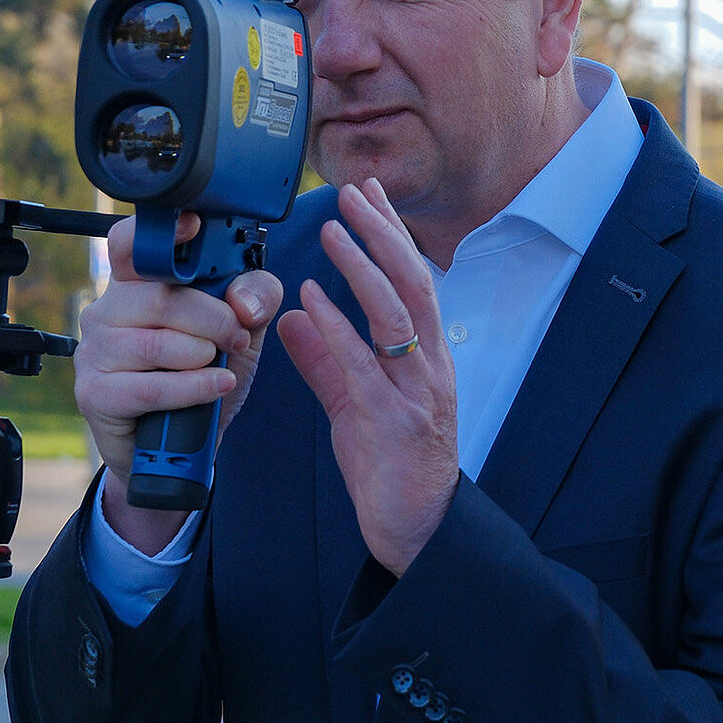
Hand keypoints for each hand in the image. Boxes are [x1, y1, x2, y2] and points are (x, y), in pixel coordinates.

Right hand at [74, 212, 282, 552]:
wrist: (182, 448)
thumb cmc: (203, 376)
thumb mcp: (242, 331)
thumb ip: (255, 298)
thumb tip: (243, 300)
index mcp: (137, 284)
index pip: (131, 243)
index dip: (158, 232)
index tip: (192, 226)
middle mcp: (108, 309)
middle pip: (159, 296)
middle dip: (212, 317)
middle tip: (236, 337)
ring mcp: (95, 351)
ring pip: (155, 342)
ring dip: (201, 355)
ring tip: (221, 366)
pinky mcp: (95, 393)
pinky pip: (149, 387)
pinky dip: (192, 388)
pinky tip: (215, 387)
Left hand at [278, 178, 457, 576]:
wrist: (417, 530)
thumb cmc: (391, 467)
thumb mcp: (353, 404)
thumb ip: (325, 360)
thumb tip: (292, 315)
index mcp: (426, 357)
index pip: (414, 280)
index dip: (392, 234)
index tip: (370, 193)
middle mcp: (429, 366)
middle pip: (413, 283)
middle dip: (385, 233)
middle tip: (355, 192)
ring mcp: (415, 393)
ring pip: (398, 315)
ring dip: (364, 267)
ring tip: (335, 230)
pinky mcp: (393, 422)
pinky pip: (365, 366)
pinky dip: (339, 327)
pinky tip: (314, 297)